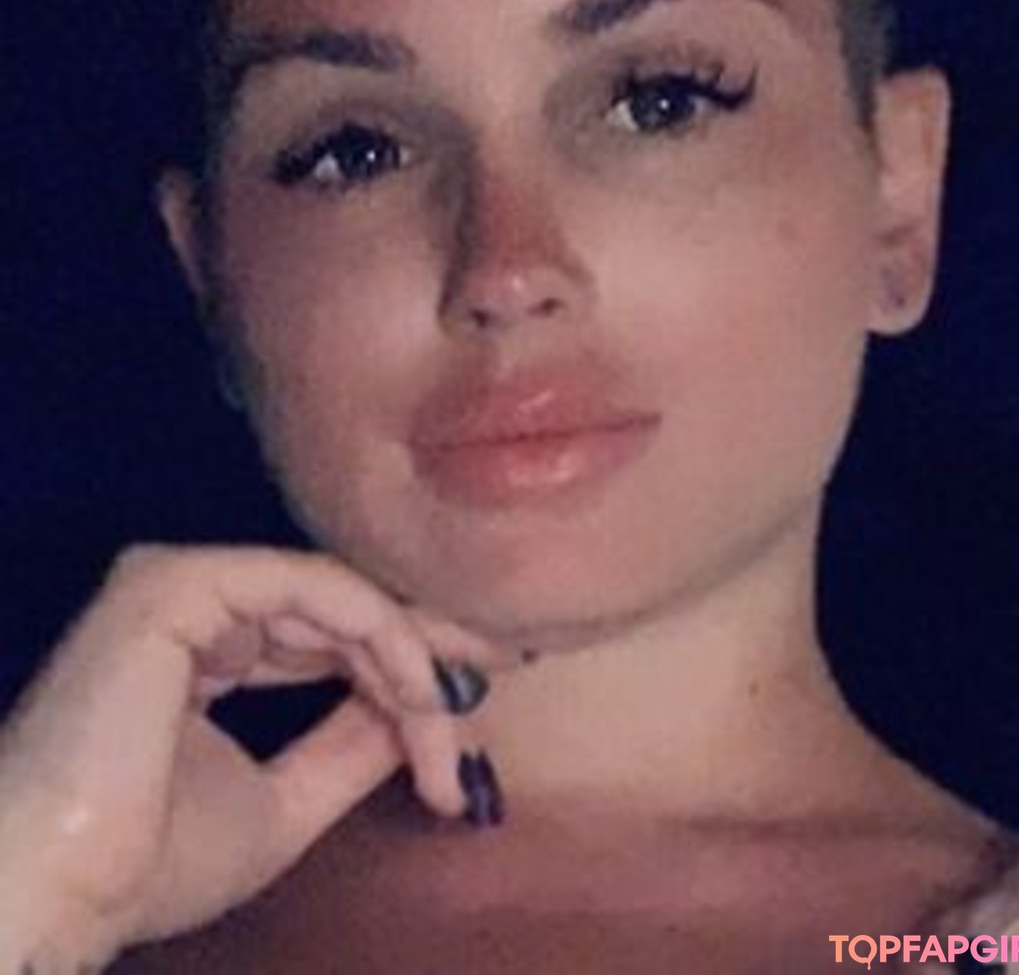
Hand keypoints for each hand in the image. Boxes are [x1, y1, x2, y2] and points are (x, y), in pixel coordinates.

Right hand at [0, 545, 506, 969]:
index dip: (408, 662)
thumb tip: (427, 708)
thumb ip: (352, 744)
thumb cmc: (149, 862)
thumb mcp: (286, 802)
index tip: (476, 698)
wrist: (55, 895)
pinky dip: (378, 636)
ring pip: (340, 602)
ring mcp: (184, 583)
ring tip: (454, 721)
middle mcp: (198, 602)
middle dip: (429, 651)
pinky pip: (312, 592)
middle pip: (345, 612)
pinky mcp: (177, 584)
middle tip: (503, 676)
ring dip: (411, 661)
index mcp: (208, 649)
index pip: (331, 637)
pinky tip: (421, 690)